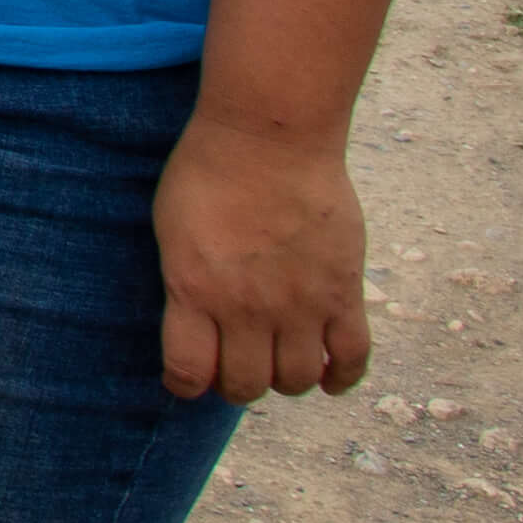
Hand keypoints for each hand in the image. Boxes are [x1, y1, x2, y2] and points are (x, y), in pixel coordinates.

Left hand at [153, 111, 369, 399]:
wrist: (269, 137)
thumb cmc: (208, 173)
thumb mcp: (171, 230)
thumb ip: (185, 282)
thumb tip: (195, 323)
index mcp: (195, 290)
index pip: (188, 372)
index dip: (185, 384)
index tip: (188, 378)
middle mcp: (247, 308)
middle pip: (246, 384)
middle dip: (237, 385)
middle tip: (237, 367)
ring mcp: (300, 304)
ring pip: (296, 379)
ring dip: (285, 380)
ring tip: (279, 361)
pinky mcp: (343, 293)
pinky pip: (351, 357)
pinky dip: (342, 377)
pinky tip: (330, 377)